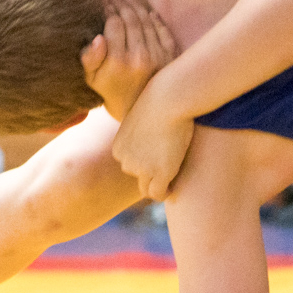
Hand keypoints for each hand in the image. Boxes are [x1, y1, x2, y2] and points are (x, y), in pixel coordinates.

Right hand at [82, 0, 176, 121]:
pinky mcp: (171, 57)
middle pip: (131, 20)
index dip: (109, 9)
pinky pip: (163, 30)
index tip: (105, 2)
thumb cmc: (112, 94)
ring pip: (148, 21)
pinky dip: (156, 18)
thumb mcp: (92, 80)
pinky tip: (149, 11)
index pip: (114, 24)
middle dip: (123, 4)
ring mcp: (158, 56)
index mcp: (117, 61)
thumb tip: (98, 38)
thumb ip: (90, 59)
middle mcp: (139, 57)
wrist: (143, 113)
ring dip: (139, 7)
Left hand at [111, 85, 194, 201]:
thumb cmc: (160, 100)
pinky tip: (174, 187)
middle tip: (167, 163)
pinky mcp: (161, 173)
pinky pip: (158, 193)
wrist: (169, 99)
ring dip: (158, 181)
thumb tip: (147, 134)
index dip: (145, 161)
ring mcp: (143, 169)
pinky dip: (165, 193)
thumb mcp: (141, 116)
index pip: (129, 163)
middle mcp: (126, 161)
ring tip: (173, 171)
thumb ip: (139, 130)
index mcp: (119, 148)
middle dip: (150, 172)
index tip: (158, 155)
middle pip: (137, 175)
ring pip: (147, 187)